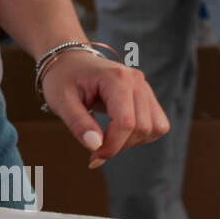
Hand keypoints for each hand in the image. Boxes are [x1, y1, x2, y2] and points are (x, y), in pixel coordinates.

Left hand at [39, 49, 169, 168]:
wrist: (70, 61)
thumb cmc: (63, 79)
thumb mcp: (61, 101)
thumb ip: (78, 123)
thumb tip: (96, 146)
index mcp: (116, 78)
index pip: (126, 122)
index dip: (112, 146)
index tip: (94, 157)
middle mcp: (137, 81)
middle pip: (142, 128)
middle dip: (120, 145)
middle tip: (97, 147)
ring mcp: (145, 88)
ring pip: (155, 128)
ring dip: (133, 141)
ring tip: (109, 138)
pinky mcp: (148, 96)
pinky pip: (158, 124)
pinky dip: (141, 135)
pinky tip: (120, 132)